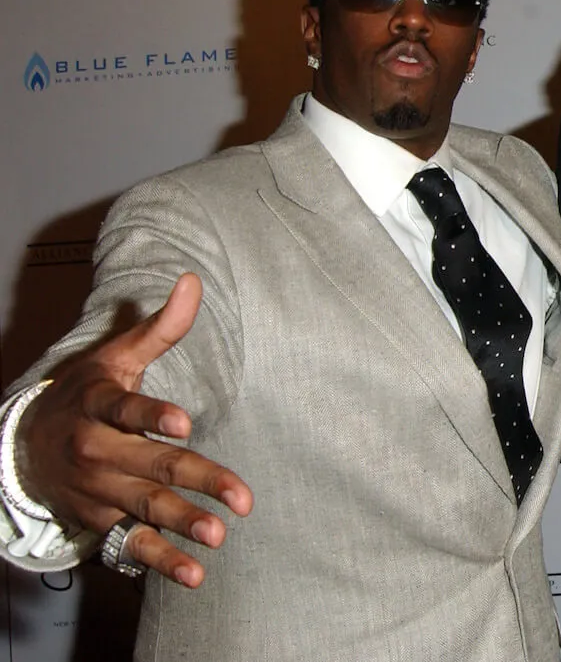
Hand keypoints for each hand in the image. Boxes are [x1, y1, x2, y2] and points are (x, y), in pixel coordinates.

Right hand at [17, 273, 252, 587]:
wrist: (25, 443)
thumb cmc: (86, 392)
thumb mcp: (115, 356)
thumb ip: (160, 327)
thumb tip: (192, 280)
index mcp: (99, 406)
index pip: (126, 409)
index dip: (153, 415)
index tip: (183, 423)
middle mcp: (97, 452)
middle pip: (151, 467)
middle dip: (197, 481)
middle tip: (240, 498)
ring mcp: (98, 490)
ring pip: (145, 507)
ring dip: (182, 523)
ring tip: (220, 535)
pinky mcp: (102, 519)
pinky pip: (132, 543)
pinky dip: (161, 561)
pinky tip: (194, 574)